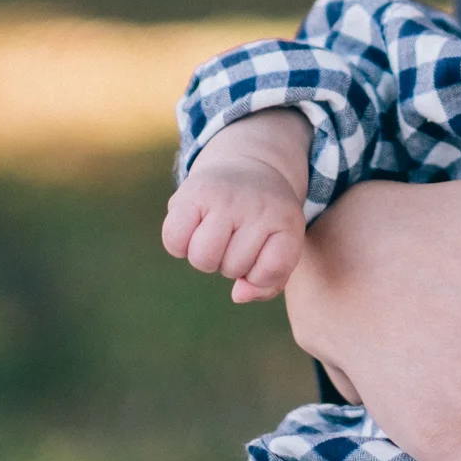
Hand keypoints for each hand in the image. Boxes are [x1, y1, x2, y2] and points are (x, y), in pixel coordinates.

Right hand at [161, 113, 311, 302]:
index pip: (269, 271)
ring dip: (205, 256)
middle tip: (234, 238)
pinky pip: (174, 240)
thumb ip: (268, 282)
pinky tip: (191, 229)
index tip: (261, 251)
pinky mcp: (190, 192)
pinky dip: (178, 244)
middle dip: (230, 262)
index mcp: (286, 219)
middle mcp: (256, 205)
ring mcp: (223, 197)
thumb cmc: (264, 218)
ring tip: (215, 236)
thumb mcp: (280, 245)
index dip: (259, 273)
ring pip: (203, 258)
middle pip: (231, 267)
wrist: (248, 164)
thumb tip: (238, 295)